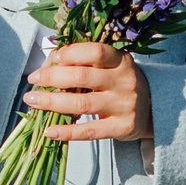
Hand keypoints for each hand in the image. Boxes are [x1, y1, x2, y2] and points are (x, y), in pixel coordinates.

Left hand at [26, 41, 152, 142]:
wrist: (152, 109)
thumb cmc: (120, 83)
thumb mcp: (111, 66)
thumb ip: (85, 63)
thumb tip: (48, 65)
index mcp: (121, 60)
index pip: (95, 52)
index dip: (70, 54)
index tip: (52, 59)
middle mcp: (125, 81)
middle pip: (82, 78)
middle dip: (52, 77)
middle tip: (34, 80)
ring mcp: (124, 106)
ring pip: (81, 104)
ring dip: (52, 102)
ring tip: (32, 101)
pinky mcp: (121, 128)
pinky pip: (89, 131)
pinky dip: (66, 132)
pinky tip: (49, 131)